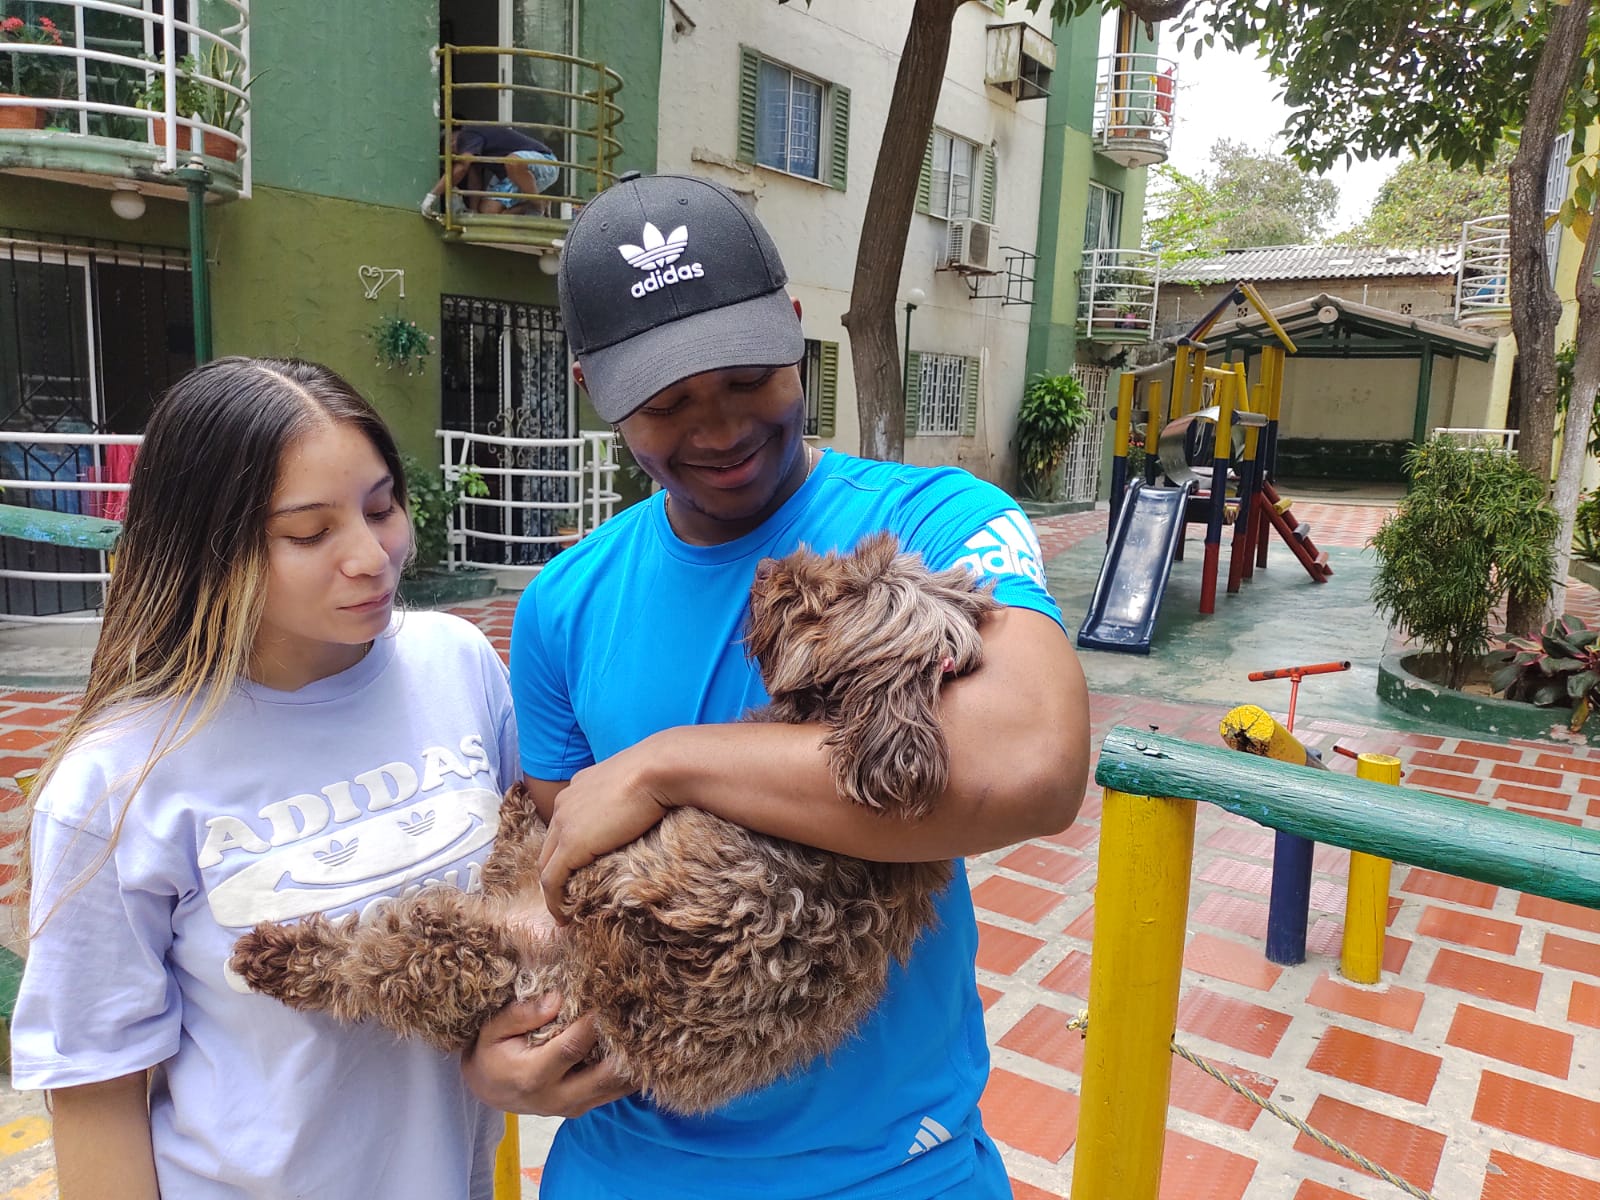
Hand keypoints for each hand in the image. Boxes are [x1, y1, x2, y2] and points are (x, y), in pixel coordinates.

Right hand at [461, 994, 633, 1116]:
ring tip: (644, 1026)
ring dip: (633, 1059)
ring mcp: (573, 1107)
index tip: (609, 996)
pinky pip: (615, 1092)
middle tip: (638, 1012)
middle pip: (605, 1074)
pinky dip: (629, 1071)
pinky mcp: (583, 1107)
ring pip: (616, 1087)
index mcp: (532, 1076)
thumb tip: (556, 998)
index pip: (573, 1048)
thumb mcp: (492, 1030)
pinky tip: (637, 1045)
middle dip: (625, 1044)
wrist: (489, 1090)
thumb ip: (521, 1014)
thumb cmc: (491, 1054)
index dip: (594, 1022)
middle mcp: (556, 1097)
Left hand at [538, 742, 675, 920]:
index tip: (579, 867)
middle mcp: (565, 803)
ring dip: (552, 890)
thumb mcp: (637, 780)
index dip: (569, 847)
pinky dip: (554, 900)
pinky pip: (552, 880)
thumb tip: (647, 806)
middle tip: (565, 895)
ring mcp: (564, 824)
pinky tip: (564, 916)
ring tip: (563, 910)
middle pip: (550, 844)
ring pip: (546, 864)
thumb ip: (630, 794)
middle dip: (554, 870)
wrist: (658, 769)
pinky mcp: (571, 845)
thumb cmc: (659, 771)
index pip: (566, 822)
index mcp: (579, 786)